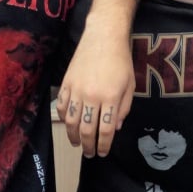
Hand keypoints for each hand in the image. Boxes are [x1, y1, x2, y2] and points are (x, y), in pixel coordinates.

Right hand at [55, 30, 134, 157]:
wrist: (103, 37)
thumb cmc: (121, 61)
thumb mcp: (130, 85)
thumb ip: (123, 108)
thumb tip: (115, 127)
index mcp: (110, 98)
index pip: (105, 130)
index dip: (104, 145)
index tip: (102, 153)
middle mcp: (91, 96)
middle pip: (86, 130)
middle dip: (88, 146)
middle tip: (89, 154)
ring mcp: (76, 90)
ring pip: (71, 121)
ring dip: (73, 136)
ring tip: (77, 143)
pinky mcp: (66, 83)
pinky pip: (62, 106)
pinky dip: (64, 119)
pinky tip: (69, 124)